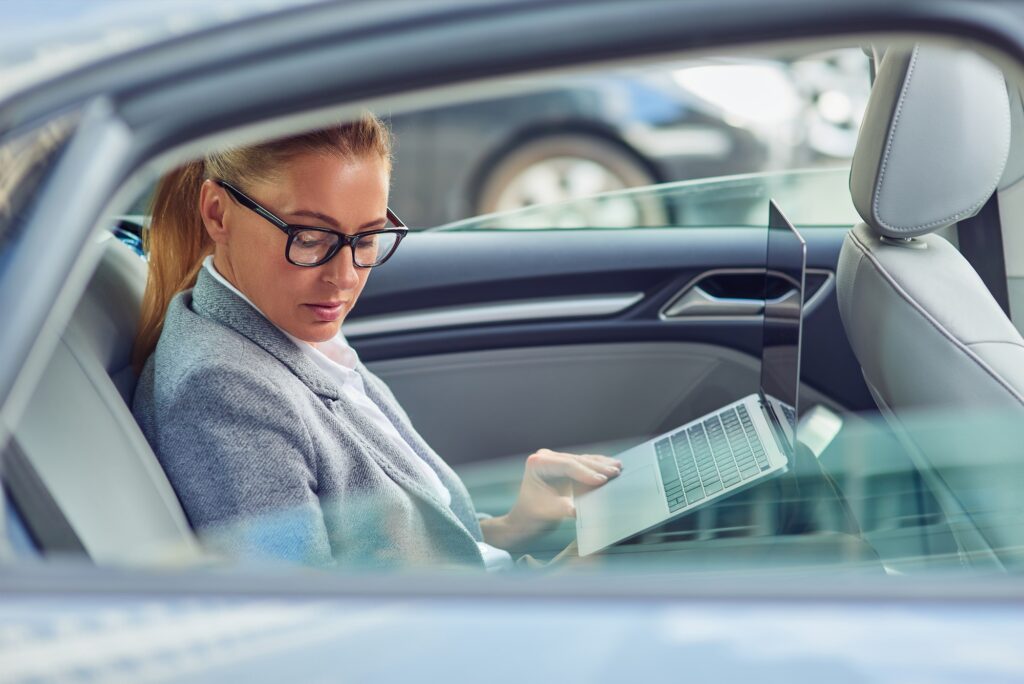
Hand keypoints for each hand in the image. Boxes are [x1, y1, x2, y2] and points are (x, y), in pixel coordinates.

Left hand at [480, 449, 620, 550]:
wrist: (527, 518)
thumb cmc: (534, 515)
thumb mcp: (551, 512)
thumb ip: (566, 508)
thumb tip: (584, 509)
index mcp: (537, 463)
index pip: (567, 465)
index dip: (586, 473)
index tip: (602, 480)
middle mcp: (545, 457)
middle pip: (576, 460)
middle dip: (597, 467)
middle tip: (615, 472)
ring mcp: (554, 459)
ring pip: (581, 460)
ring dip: (600, 464)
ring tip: (617, 467)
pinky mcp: (562, 464)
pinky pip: (582, 463)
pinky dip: (596, 466)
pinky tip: (611, 465)